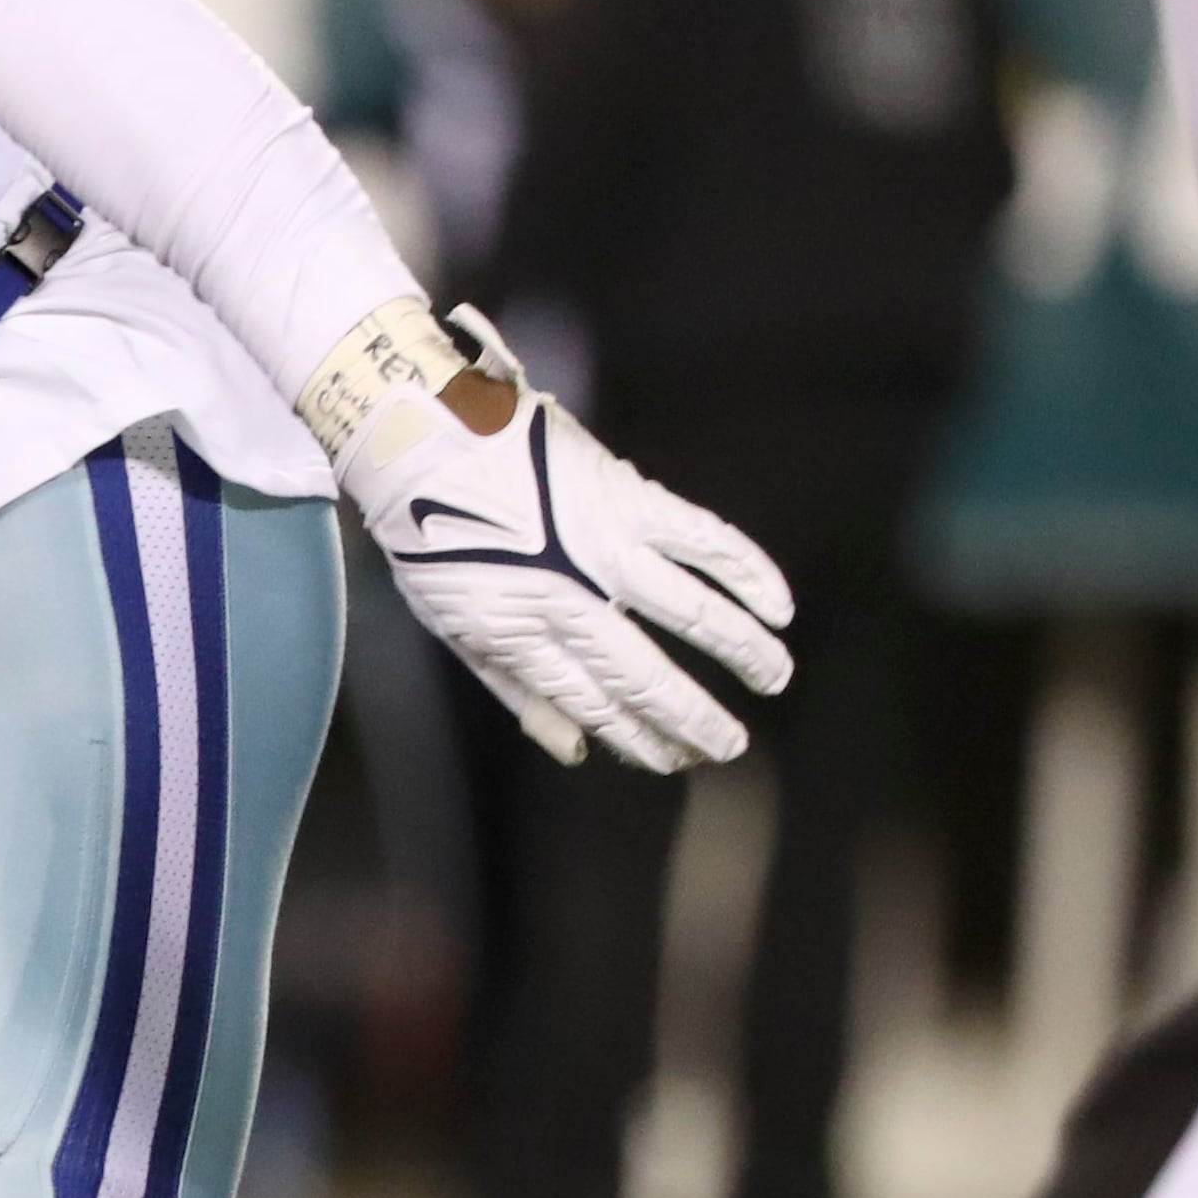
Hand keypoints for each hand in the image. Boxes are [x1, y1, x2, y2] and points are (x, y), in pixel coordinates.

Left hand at [324, 306, 793, 771]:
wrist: (419, 438)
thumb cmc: (430, 535)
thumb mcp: (452, 625)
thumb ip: (515, 688)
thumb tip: (575, 749)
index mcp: (522, 635)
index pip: (596, 706)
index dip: (640, 739)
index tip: (673, 760)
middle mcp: (570, 600)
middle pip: (646, 676)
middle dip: (695, 719)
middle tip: (731, 746)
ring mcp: (604, 546)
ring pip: (692, 612)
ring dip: (742, 650)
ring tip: (776, 678)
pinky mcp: (629, 497)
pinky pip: (704, 539)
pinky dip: (747, 571)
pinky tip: (778, 606)